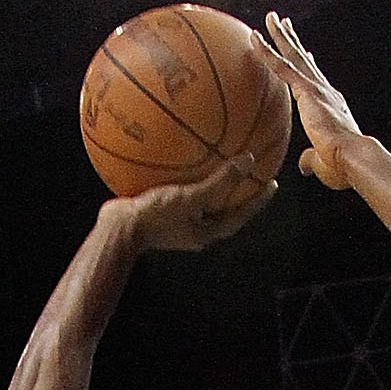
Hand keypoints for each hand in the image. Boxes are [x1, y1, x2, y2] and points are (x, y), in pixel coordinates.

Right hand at [106, 153, 275, 256]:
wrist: (118, 229)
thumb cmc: (155, 217)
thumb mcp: (191, 197)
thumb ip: (220, 181)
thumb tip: (248, 160)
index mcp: (206, 232)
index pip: (240, 216)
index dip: (258, 200)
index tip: (272, 183)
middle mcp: (195, 229)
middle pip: (225, 209)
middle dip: (238, 192)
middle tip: (253, 173)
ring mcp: (178, 222)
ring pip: (203, 200)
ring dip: (213, 184)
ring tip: (221, 162)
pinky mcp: (162, 211)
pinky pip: (181, 190)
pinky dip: (186, 175)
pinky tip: (181, 156)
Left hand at [259, 14, 363, 187]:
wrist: (353, 158)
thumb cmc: (341, 166)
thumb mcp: (322, 162)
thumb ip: (311, 159)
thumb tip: (305, 165)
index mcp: (329, 105)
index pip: (315, 80)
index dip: (308, 65)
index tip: (304, 52)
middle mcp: (324, 91)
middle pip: (303, 59)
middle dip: (292, 39)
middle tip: (282, 22)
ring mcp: (315, 88)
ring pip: (293, 55)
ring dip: (280, 35)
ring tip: (270, 17)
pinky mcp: (306, 91)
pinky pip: (281, 67)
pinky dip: (266, 52)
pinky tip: (254, 39)